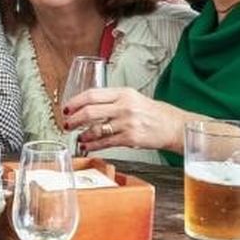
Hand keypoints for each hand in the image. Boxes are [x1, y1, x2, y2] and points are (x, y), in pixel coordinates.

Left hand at [64, 86, 188, 153]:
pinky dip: (92, 145)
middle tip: (66, 124)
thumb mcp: (133, 98)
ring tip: (78, 136)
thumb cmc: (153, 113)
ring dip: (82, 134)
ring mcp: (127, 123)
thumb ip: (112, 100)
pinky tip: (87, 145)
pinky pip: (105, 143)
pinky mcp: (130, 138)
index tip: (66, 108)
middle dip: (73, 119)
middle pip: (90, 111)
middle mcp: (125, 106)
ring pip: (95, 129)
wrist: (174, 126)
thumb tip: (87, 105)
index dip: (75, 102)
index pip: (92, 94)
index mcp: (123, 93)